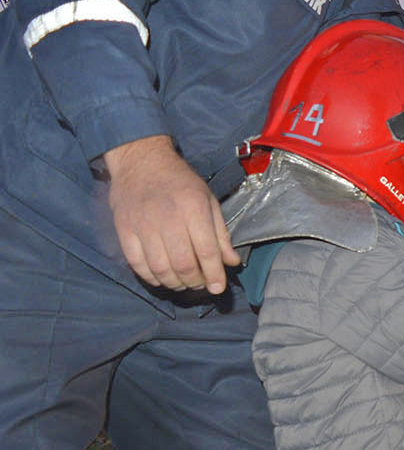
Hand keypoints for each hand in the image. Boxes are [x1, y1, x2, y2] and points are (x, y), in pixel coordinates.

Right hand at [103, 135, 238, 292]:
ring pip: (160, 269)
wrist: (141, 161)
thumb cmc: (179, 181)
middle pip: (184, 265)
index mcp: (194, 209)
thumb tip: (231, 262)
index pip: (207, 252)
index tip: (218, 288)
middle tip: (200, 284)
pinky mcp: (125, 230)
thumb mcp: (208, 201)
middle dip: (195, 282)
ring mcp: (143, 225)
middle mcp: (169, 218)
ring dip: (174, 283)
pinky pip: (137, 264)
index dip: (214, 275)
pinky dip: (151, 277)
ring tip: (183, 283)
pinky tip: (161, 277)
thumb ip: (220, 234)